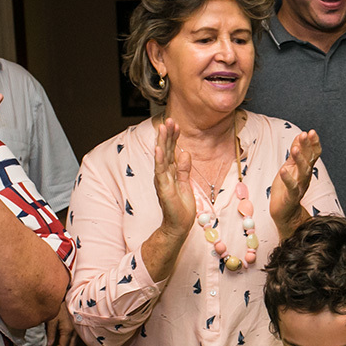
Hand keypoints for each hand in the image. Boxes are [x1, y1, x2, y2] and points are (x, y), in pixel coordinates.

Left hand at [44, 303, 76, 345]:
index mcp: (68, 331)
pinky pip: (73, 341)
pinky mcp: (78, 330)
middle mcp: (75, 333)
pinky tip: (60, 343)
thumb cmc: (60, 308)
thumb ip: (50, 334)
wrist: (70, 300)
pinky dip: (67, 345)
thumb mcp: (52, 320)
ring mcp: (78, 332)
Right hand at [153, 117, 195, 237]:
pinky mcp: (163, 188)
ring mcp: (162, 180)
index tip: (176, 124)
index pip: (171, 151)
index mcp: (170, 172)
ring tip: (163, 127)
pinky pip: (160, 171)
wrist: (179, 225)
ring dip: (162, 142)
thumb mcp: (186, 183)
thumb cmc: (181, 207)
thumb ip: (184, 169)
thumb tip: (185, 153)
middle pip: (165, 150)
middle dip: (167, 134)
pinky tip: (158, 148)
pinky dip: (159, 159)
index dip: (173, 137)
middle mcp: (164, 174)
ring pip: (161, 157)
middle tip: (169, 119)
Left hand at [269, 130, 320, 228]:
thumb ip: (296, 153)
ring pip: (302, 172)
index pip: (313, 154)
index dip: (313, 143)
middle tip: (305, 134)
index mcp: (305, 169)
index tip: (312, 132)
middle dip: (307, 147)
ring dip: (299, 160)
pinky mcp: (291, 196)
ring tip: (294, 148)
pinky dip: (287, 179)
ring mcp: (299, 186)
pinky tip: (283, 170)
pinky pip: (291, 187)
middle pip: (309, 160)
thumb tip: (300, 136)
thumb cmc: (287, 189)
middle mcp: (305, 176)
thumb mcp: (290, 167)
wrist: (285, 212)